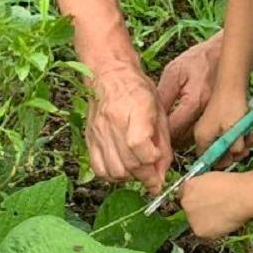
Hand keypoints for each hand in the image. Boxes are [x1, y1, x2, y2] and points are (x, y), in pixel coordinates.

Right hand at [85, 66, 170, 193]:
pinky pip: (99, 169)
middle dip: (145, 176)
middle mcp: (113, 122)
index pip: (139, 144)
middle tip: (154, 176)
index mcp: (135, 110)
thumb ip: (163, 145)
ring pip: (114, 171)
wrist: (110, 75)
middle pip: (128, 162)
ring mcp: (99, 132)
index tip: (159, 164)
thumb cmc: (137, 90)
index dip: (152, 160)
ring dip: (130, 177)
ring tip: (139, 169)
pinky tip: (123, 168)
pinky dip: (112, 175)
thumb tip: (162, 174)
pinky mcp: (90, 139)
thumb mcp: (159, 112)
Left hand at [157, 34, 221, 144]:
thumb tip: (151, 117)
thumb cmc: (197, 60)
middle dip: (169, 140)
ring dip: (180, 138)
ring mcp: (215, 118)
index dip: (159, 134)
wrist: (224, 54)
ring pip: (194, 140)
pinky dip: (191, 133)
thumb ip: (163, 96)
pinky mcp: (218, 118)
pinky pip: (202, 133)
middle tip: (156, 133)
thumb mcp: (174, 72)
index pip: (174, 130)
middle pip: (184, 140)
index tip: (149, 132)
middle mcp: (207, 114)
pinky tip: (181, 125)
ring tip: (167, 129)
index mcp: (194, 102)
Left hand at [179, 172, 251, 239]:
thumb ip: (203, 185)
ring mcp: (191, 218)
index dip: (196, 196)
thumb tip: (206, 192)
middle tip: (215, 208)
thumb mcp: (213, 177)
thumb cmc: (233, 184)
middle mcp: (186, 202)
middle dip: (199, 209)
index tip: (204, 199)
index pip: (185, 193)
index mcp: (189, 186)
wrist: (241, 197)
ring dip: (205, 220)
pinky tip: (223, 223)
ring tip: (222, 216)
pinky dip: (212, 230)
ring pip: (196, 221)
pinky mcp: (199, 231)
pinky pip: (204, 231)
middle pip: (189, 208)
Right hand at [193, 86, 252, 164]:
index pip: (208, 160)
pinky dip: (242, 134)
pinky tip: (251, 131)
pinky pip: (231, 133)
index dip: (223, 162)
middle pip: (219, 153)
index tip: (236, 158)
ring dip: (242, 143)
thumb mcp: (233, 133)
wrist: (232, 83)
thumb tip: (236, 154)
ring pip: (228, 143)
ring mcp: (213, 127)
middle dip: (236, 152)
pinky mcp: (222, 120)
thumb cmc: (231, 108)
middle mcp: (204, 134)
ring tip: (252, 137)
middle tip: (247, 149)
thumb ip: (234, 149)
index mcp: (202, 138)